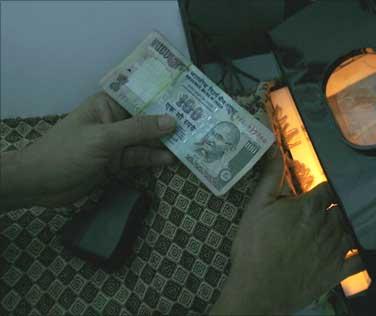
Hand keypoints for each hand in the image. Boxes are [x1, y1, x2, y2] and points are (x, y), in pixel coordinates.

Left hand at [1, 92, 175, 209]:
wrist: (40, 184)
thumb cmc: (67, 152)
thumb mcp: (104, 138)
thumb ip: (138, 130)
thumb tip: (172, 121)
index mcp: (107, 105)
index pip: (140, 97)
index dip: (164, 99)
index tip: (189, 100)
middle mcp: (114, 121)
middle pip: (146, 121)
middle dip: (168, 123)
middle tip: (197, 124)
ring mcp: (115, 143)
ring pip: (145, 141)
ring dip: (164, 143)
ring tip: (190, 143)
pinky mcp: (116, 163)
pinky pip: (138, 158)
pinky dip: (153, 160)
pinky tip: (169, 159)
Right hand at [210, 150, 361, 314]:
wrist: (258, 288)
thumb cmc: (254, 245)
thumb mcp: (257, 206)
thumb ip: (271, 177)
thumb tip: (276, 149)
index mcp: (310, 207)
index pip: (327, 189)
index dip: (322, 189)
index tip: (317, 191)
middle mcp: (328, 225)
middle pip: (339, 209)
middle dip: (332, 207)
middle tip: (321, 211)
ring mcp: (335, 250)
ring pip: (349, 230)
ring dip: (343, 227)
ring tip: (334, 228)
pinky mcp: (337, 272)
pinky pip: (358, 261)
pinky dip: (359, 254)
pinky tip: (356, 252)